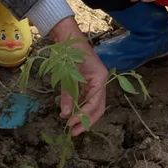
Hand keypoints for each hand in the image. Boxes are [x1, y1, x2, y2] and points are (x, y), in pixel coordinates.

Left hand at [49, 17, 107, 135]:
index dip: (83, 115)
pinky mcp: (87, 82)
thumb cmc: (70, 50)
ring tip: (69, 125)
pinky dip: (78, 106)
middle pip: (97, 107)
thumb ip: (68, 93)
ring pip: (92, 104)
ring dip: (82, 115)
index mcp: (100, 78)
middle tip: (73, 132)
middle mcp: (100, 82)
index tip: (70, 123)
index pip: (95, 103)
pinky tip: (68, 111)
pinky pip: (84, 97)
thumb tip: (66, 113)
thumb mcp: (68, 73)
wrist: (67, 35)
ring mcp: (95, 82)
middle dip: (86, 120)